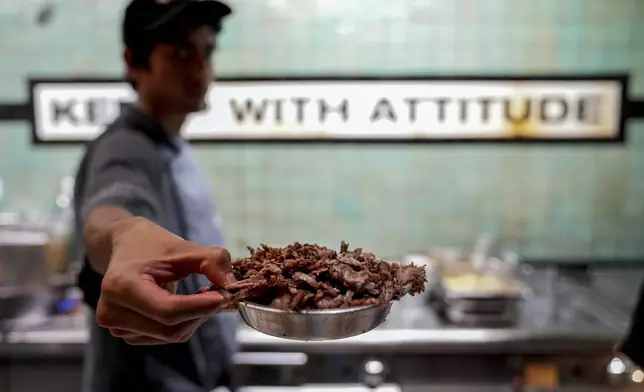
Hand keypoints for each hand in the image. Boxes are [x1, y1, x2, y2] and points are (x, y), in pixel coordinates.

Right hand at [96, 217, 231, 344]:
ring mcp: (116, 326)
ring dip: (195, 318)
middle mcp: (112, 312)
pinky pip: (166, 336)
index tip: (225, 296)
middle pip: (171, 327)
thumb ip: (211, 261)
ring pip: (171, 335)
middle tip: (221, 294)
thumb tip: (231, 284)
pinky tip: (187, 304)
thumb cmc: (152, 245)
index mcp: (121, 286)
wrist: (125, 246)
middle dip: (202, 312)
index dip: (200, 306)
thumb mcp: (183, 247)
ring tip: (202, 294)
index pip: (168, 310)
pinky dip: (184, 322)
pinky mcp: (127, 334)